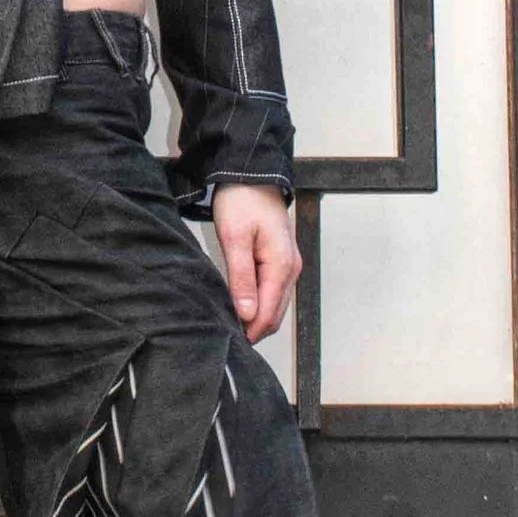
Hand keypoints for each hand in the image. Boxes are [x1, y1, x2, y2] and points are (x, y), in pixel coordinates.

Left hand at [212, 184, 298, 342]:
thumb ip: (241, 278)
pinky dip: (260, 305)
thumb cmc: (242, 201)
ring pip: (275, 307)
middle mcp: (291, 269)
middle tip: (226, 337)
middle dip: (254, 330)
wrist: (252, 175)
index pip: (269, 314)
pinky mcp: (281, 262)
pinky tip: (240, 306)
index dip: (250, 332)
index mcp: (282, 265)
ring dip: (257, 319)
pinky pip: (273, 293)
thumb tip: (247, 314)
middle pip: (275, 315)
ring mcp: (289, 266)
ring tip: (230, 324)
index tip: (229, 341)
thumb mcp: (234, 238)